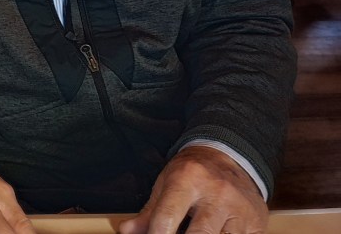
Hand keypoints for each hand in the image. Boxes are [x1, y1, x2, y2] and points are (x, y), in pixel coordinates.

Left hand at [118, 145, 266, 233]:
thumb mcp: (166, 184)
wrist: (229, 157)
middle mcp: (217, 193)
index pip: (167, 219)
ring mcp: (240, 209)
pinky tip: (213, 233)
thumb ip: (148, 212)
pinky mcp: (256, 223)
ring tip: (193, 230)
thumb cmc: (192, 173)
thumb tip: (126, 230)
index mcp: (188, 179)